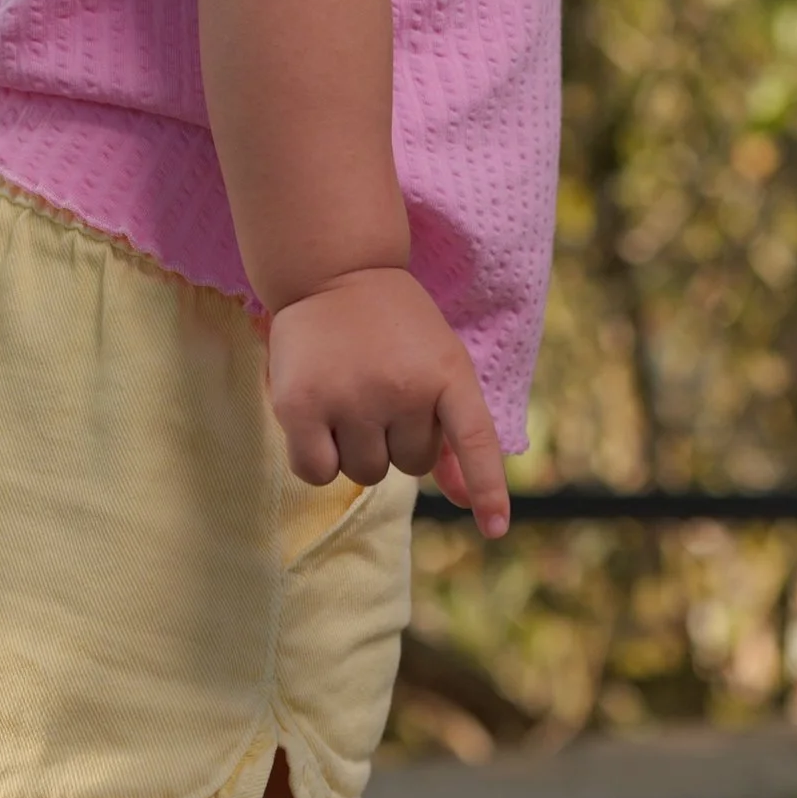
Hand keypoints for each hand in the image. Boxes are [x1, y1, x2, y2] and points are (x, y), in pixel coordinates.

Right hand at [265, 266, 509, 536]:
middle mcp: (403, 388)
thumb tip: (468, 506)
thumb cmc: (392, 326)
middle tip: (379, 387)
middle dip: (395, 438)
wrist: (332, 269)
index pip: (475, 440)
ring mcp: (351, 397)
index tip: (495, 528)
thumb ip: (454, 435)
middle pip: (410, 465)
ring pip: (366, 473)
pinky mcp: (301, 406)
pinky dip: (318, 460)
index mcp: (447, 372)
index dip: (487, 488)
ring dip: (357, 448)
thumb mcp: (438, 366)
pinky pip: (318, 472)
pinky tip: (316, 419)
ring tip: (348, 394)